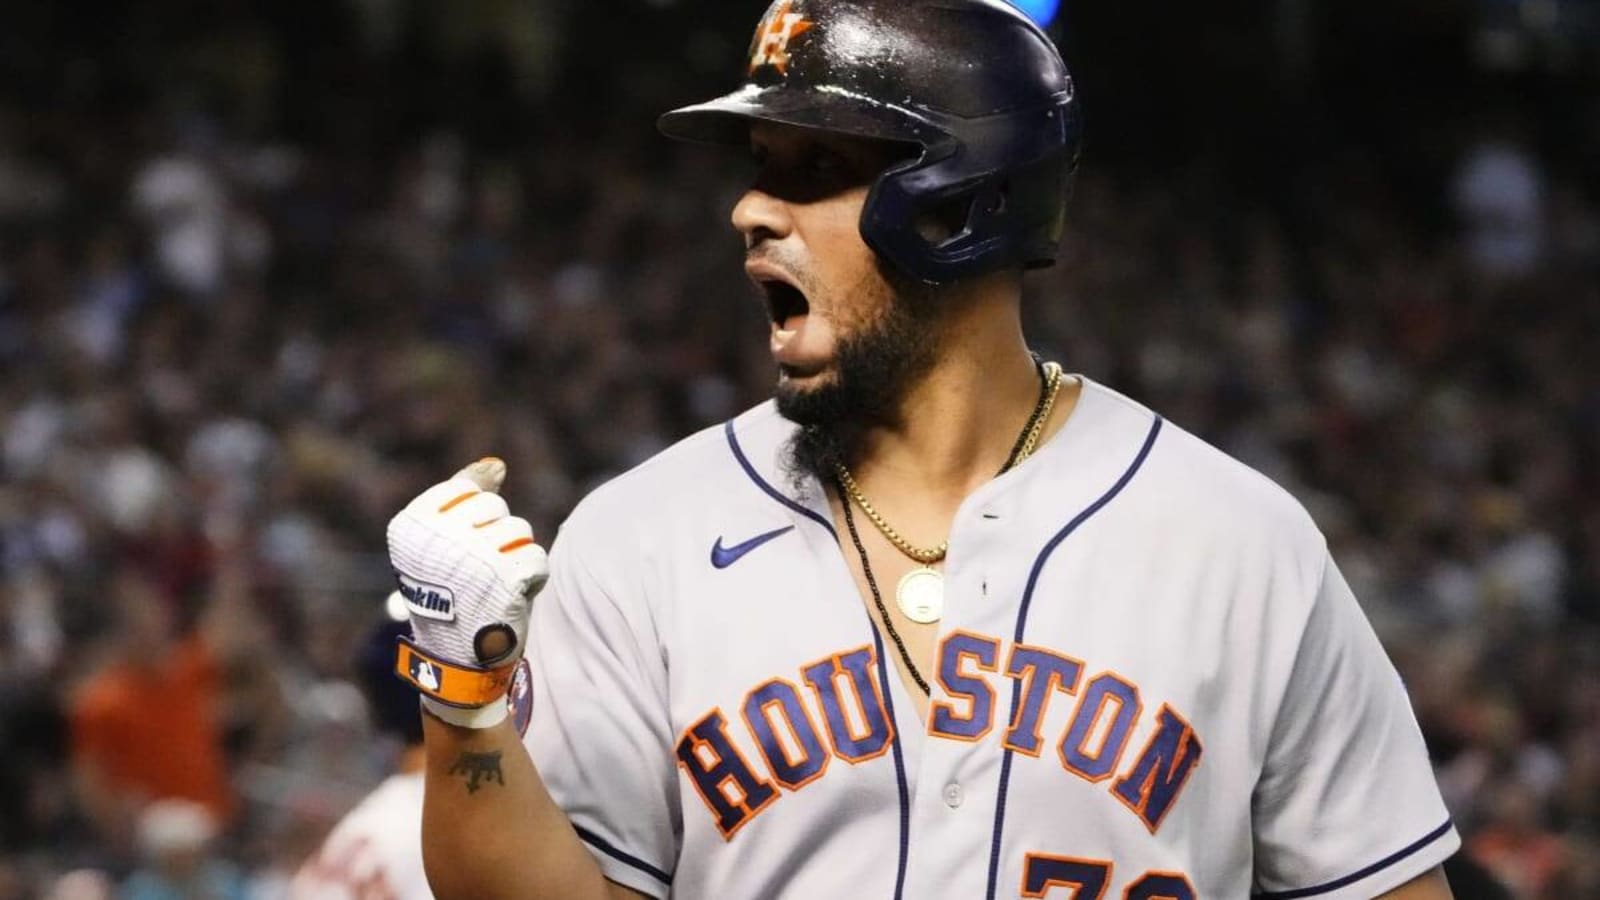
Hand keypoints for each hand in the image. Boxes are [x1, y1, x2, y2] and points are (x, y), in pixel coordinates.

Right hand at [386, 457, 548, 726]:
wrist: (457, 663)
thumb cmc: (451, 597)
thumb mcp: (443, 543)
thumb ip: (465, 497)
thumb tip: (496, 464)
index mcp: (411, 524)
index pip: (467, 489)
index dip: (474, 521)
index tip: (456, 555)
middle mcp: (437, 536)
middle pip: (496, 506)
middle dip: (497, 537)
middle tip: (476, 575)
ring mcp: (472, 556)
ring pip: (520, 530)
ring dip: (515, 558)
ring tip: (493, 587)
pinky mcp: (506, 577)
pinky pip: (537, 558)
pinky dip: (532, 580)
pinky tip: (510, 599)